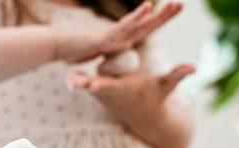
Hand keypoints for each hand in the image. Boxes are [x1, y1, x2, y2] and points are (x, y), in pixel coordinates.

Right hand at [55, 1, 182, 62]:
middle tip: (182, 5)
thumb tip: (104, 45)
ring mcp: (113, 35)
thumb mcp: (95, 50)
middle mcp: (120, 35)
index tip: (173, 12)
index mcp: (120, 39)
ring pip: (140, 23)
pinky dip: (136, 16)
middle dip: (165, 14)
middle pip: (147, 24)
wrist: (56, 45)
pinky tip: (149, 7)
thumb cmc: (73, 48)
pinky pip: (124, 26)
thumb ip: (102, 47)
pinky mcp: (105, 37)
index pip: (144, 30)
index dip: (159, 21)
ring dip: (158, 14)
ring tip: (175, 4)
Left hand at [67, 64, 193, 112]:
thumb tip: (195, 67)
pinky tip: (69, 76)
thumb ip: (178, 75)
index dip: (104, 84)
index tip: (94, 83)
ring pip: (89, 88)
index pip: (114, 86)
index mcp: (128, 90)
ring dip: (78, 83)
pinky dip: (80, 83)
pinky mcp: (101, 96)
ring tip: (68, 78)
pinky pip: (90, 87)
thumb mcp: (167, 86)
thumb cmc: (158, 98)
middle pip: (97, 88)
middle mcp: (114, 95)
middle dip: (84, 85)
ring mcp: (106, 98)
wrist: (148, 120)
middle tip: (71, 80)